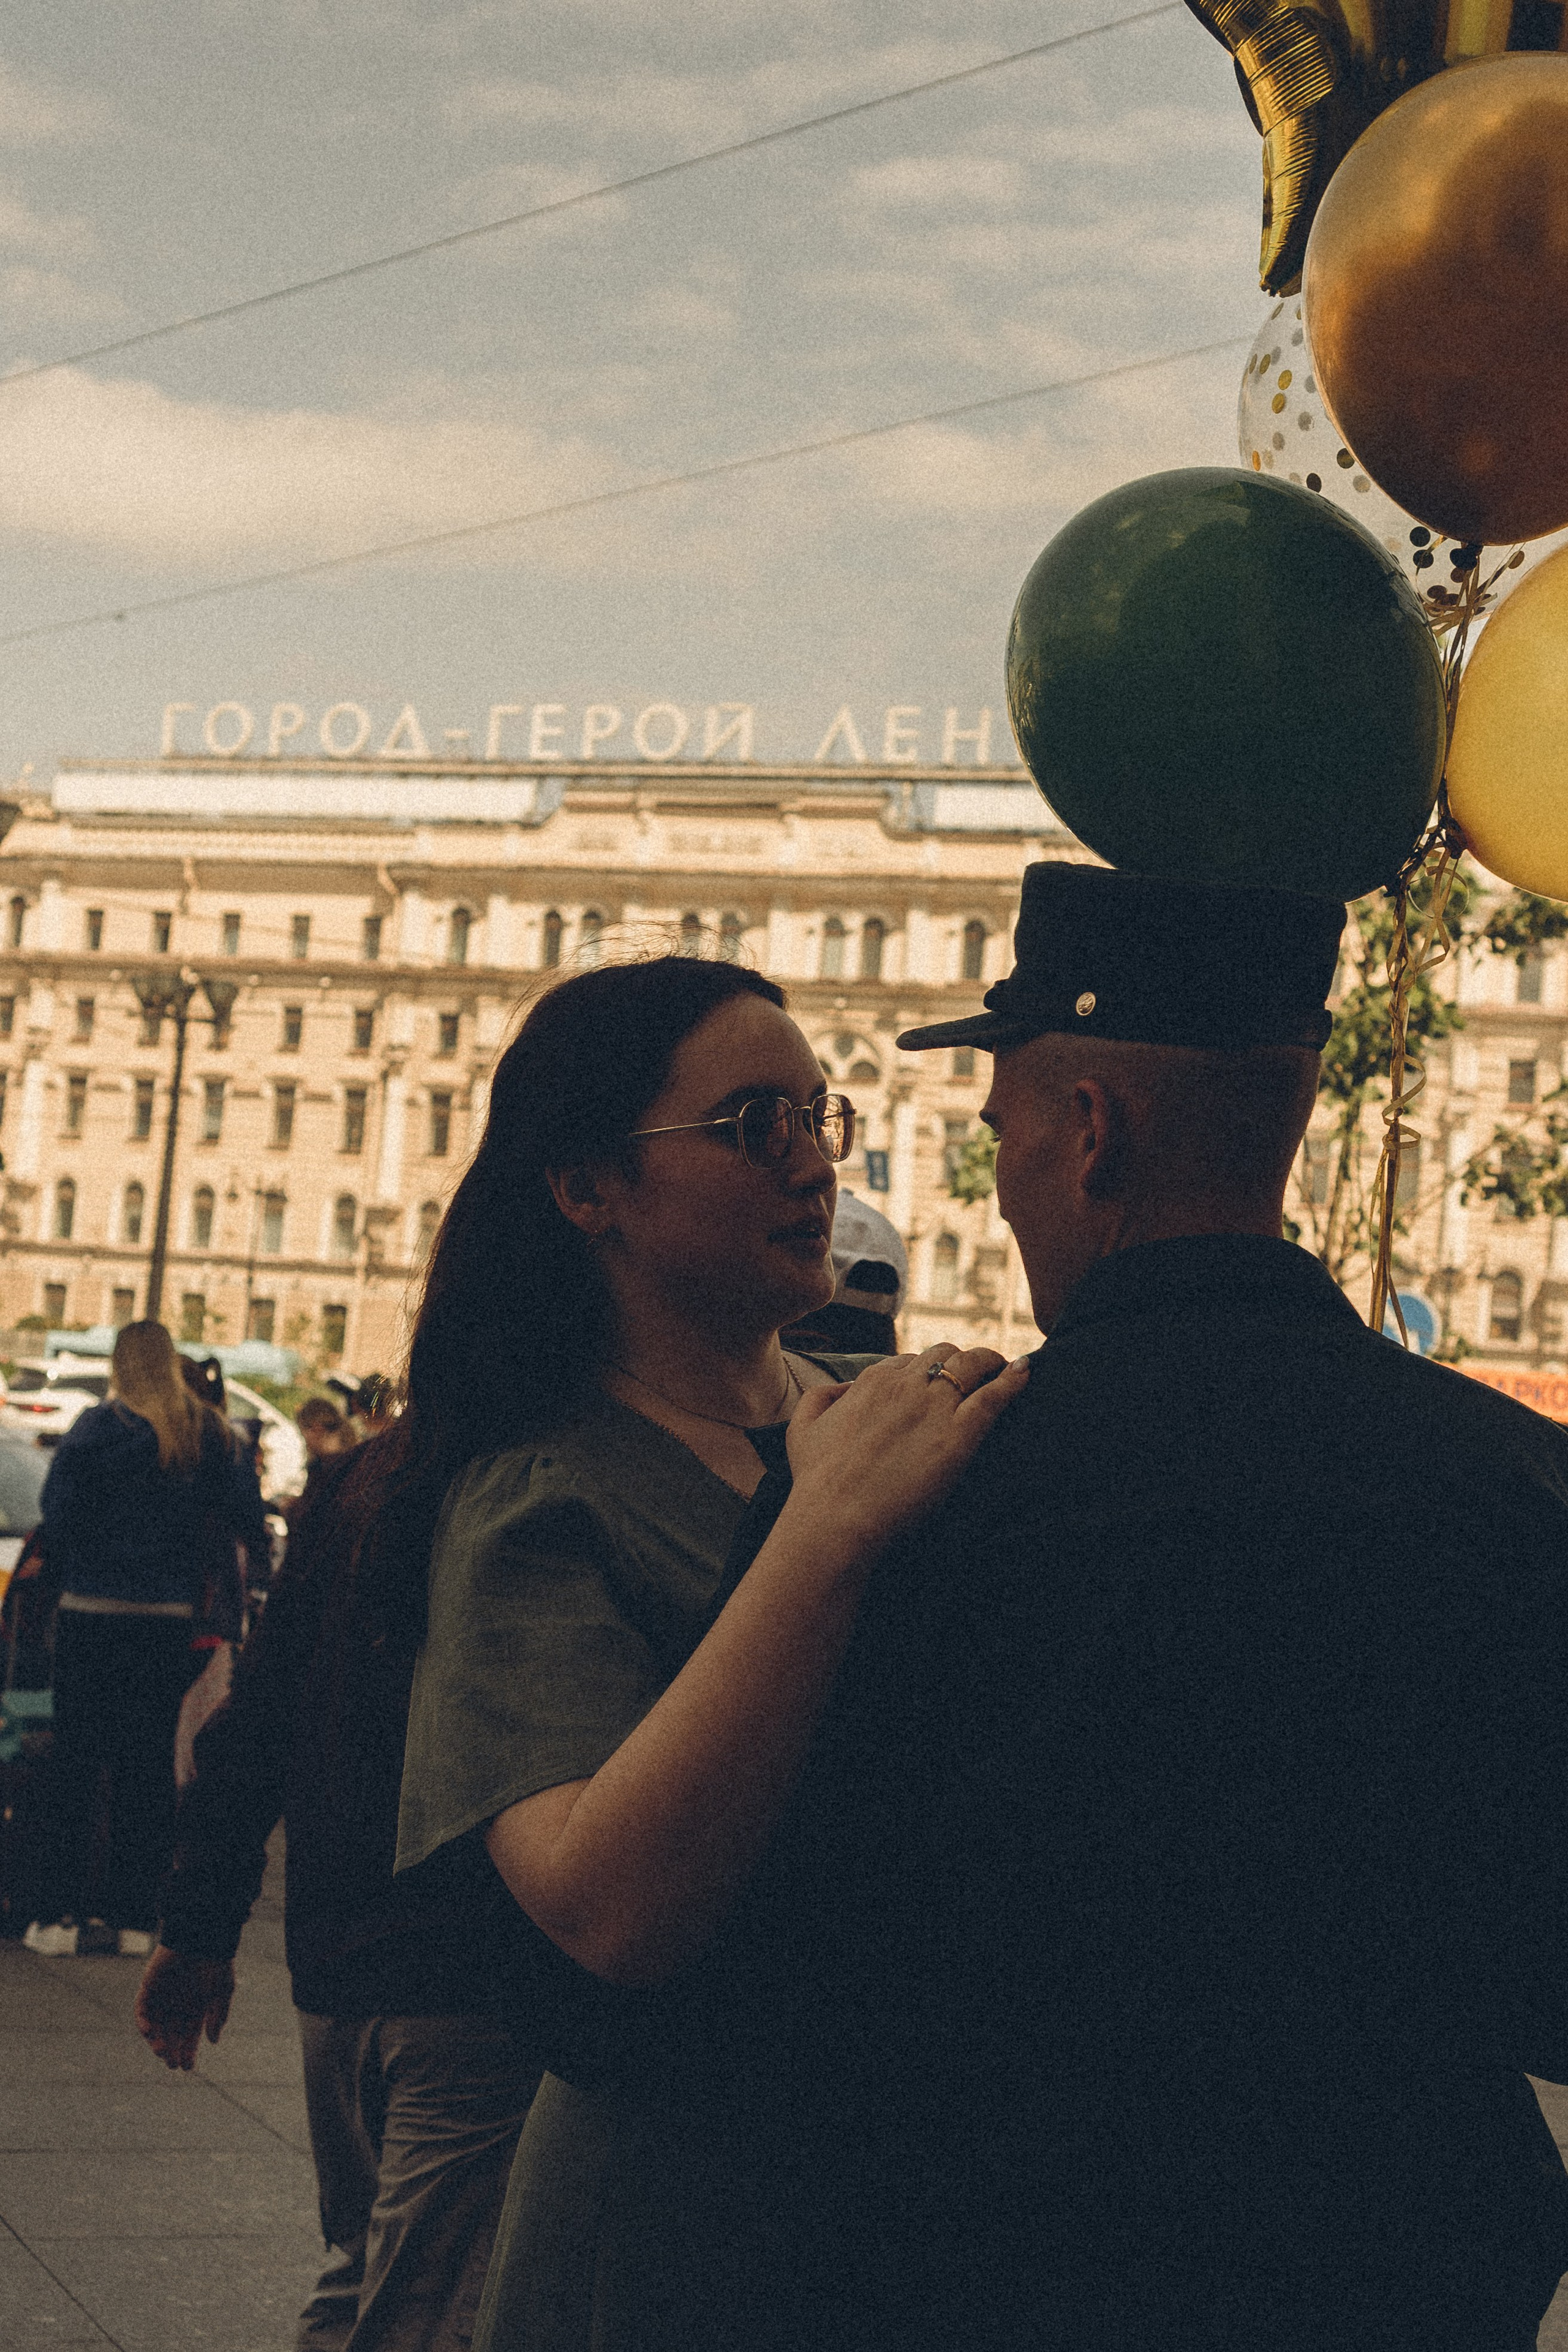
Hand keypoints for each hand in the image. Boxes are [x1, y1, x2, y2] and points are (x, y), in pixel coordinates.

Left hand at [134, 1946, 234, 2070]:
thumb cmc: (216, 1962)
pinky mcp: (148, 1988)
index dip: (188, 2053)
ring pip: (155, 2028)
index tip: (188, 2068)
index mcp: (195, 2008)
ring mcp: (162, 1998)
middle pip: (171, 2036)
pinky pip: (142, 2010)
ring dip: (157, 2042)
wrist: (201, 1937)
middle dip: (172, 2052)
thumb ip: (218, 2015)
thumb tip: (213, 2042)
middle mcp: (177, 2006)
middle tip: (173, 2064)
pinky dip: (143, 2023)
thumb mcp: (223, 1991)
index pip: (189, 2037)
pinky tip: (150, 2033)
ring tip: (162, 2052)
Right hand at [783, 1344, 1028, 1557]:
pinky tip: (1025, 1371)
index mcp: (872, 1381)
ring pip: (972, 1364)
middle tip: (972, 1376)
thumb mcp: (801, 1428)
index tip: (933, 1384)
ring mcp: (935, 1406)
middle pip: (943, 1354)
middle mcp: (906, 1384)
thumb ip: (820, 1396)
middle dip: (958, 1361)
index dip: (923, 1372)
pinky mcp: (960, 1434)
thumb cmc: (816, 1481)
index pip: (907, 1362)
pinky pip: (995, 1394)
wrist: (836, 1516)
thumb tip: (846, 1386)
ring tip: (1003, 1367)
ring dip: (989, 1361)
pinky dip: (1013, 1378)